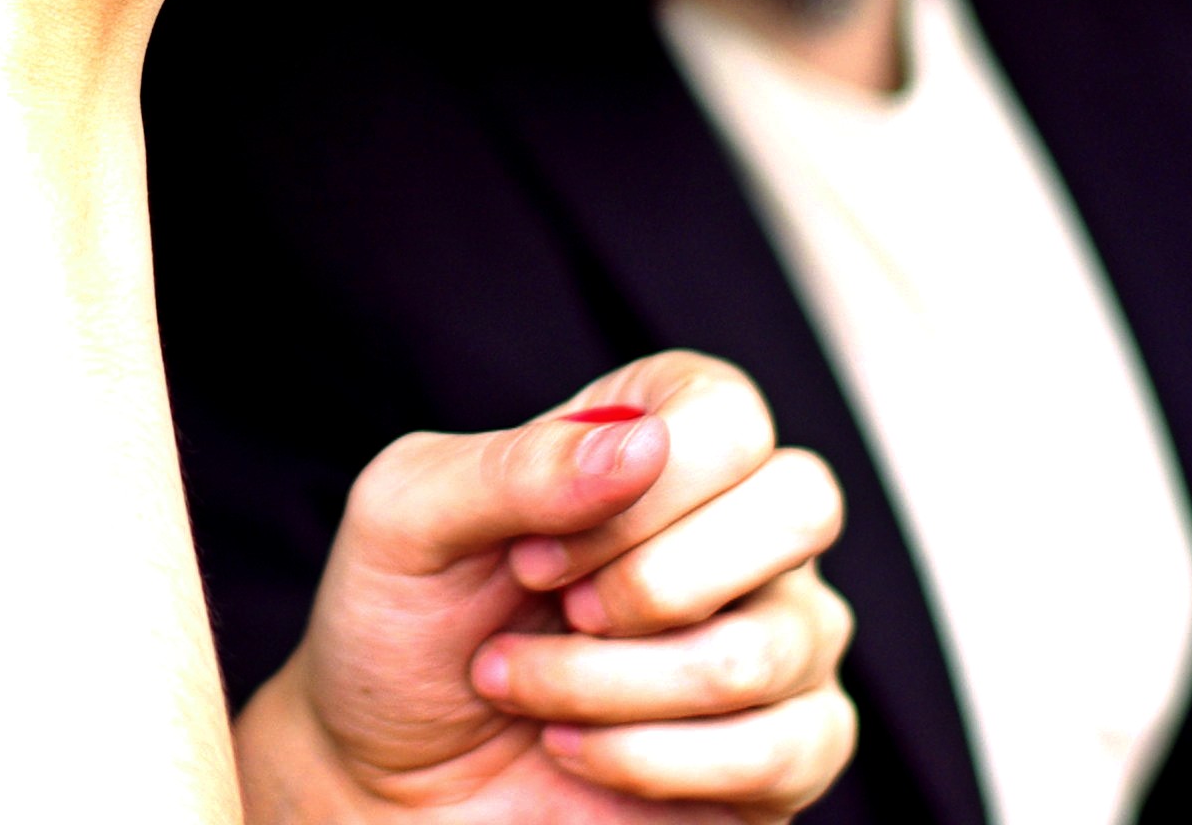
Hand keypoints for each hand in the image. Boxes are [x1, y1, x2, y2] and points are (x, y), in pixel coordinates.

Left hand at [240, 353, 856, 821]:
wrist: (389, 779)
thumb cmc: (400, 627)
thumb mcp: (407, 519)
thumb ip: (514, 467)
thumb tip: (642, 446)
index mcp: (654, 436)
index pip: (726, 413)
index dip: (639, 490)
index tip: (531, 555)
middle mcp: (737, 523)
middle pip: (802, 505)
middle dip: (655, 583)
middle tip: (560, 613)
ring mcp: (777, 634)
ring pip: (767, 647)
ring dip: (613, 685)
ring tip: (524, 691)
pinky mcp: (785, 748)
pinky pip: (788, 749)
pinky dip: (654, 762)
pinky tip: (577, 750)